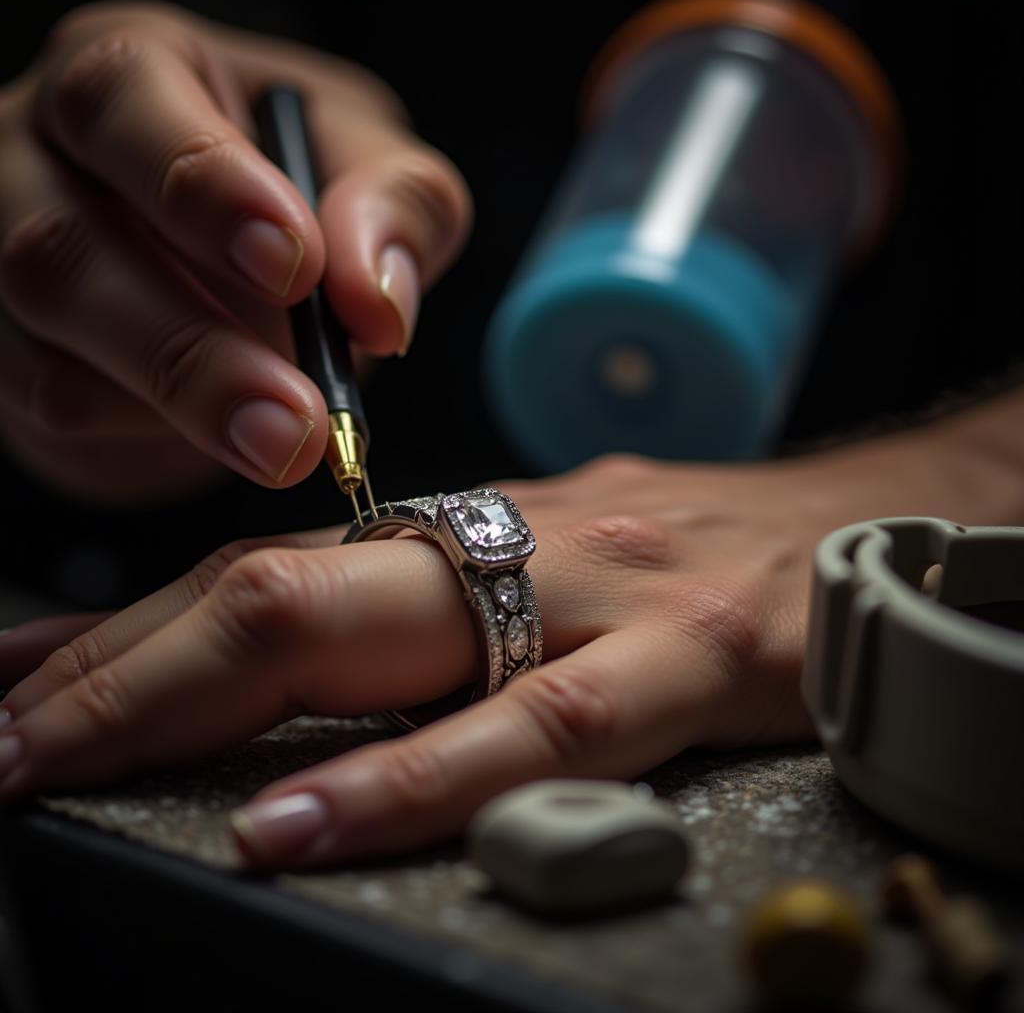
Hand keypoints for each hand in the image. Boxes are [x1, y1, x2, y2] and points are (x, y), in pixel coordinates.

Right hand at [0, 1, 470, 503]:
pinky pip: (51, 394)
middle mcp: (43, 148)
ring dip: (178, 399)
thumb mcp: (369, 172)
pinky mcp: (8, 341)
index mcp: (138, 76)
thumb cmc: (300, 196)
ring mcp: (5, 245)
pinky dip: (142, 424)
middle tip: (297, 416)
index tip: (296, 267)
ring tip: (283, 445)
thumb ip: (396, 209)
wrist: (237, 276)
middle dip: (193, 343)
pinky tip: (212, 423)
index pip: (127, 100)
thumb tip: (379, 303)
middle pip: (65, 240)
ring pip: (54, 334)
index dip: (206, 187)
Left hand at [0, 433, 972, 868]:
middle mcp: (511, 544)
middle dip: (119, 668)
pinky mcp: (686, 658)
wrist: (863, 519)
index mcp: (475, 527)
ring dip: (195, 702)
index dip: (135, 624)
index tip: (25, 676)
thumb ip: (439, 601)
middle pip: (282, 590)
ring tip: (64, 763)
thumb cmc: (698, 550)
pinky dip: (405, 778)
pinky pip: (531, 726)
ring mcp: (595, 597)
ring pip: (374, 635)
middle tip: (0, 735)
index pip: (270, 564)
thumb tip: (315, 642)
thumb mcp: (546, 556)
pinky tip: (295, 825)